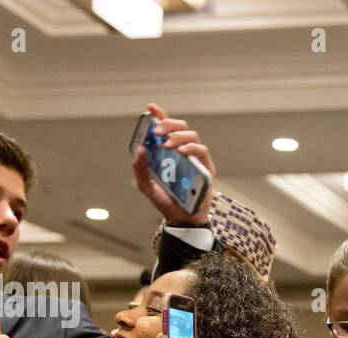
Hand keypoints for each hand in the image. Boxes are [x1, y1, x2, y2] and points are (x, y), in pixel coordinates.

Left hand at [133, 103, 215, 225]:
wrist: (181, 219)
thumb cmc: (166, 201)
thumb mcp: (145, 185)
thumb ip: (140, 168)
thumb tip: (140, 150)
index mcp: (169, 151)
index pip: (166, 128)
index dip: (159, 114)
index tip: (150, 108)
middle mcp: (184, 151)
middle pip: (180, 127)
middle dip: (168, 124)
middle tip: (156, 131)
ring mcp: (196, 159)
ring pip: (192, 135)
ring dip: (178, 136)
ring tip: (167, 144)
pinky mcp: (207, 169)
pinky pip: (202, 151)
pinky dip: (191, 148)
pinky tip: (182, 151)